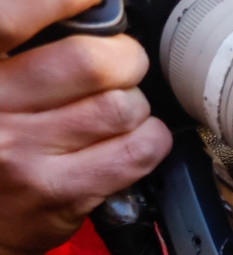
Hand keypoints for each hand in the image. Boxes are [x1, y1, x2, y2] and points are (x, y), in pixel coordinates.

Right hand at [0, 0, 170, 254]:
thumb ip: (22, 52)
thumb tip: (88, 18)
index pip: (9, 18)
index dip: (59, 0)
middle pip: (88, 62)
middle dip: (123, 57)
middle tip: (123, 62)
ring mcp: (25, 152)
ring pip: (119, 107)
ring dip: (136, 102)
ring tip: (123, 107)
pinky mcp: (61, 191)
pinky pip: (135, 152)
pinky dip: (152, 140)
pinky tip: (139, 138)